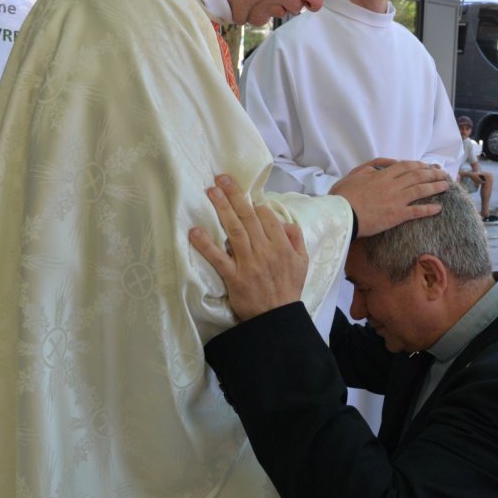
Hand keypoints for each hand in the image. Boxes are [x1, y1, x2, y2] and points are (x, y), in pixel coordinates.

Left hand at [189, 174, 307, 320]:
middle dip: (235, 196)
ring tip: (211, 192)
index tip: (246, 197)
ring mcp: (249, 263)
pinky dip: (206, 244)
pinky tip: (195, 231)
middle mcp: (265, 251)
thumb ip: (296, 239)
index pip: (267, 217)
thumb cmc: (288, 289)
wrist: (277, 318)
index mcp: (282, 246)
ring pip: (234, 231)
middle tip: (221, 179)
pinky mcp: (234, 277)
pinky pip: (218, 258)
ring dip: (222, 209)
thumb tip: (284, 222)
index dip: (255, 205)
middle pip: (248, 217)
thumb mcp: (303, 263)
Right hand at [331, 159, 450, 236]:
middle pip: (417, 176)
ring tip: (446, 186)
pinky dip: (429, 209)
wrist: (342, 214)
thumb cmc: (343, 195)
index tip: (427, 166)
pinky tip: (439, 208)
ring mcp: (396, 200)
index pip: (405, 166)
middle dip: (432, 173)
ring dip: (435, 187)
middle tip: (443, 174)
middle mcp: (393, 185)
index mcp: (382, 174)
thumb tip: (378, 169)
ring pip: (421, 190)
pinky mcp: (397, 215)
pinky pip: (417, 211)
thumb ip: (368, 169)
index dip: (419, 165)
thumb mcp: (354, 176)